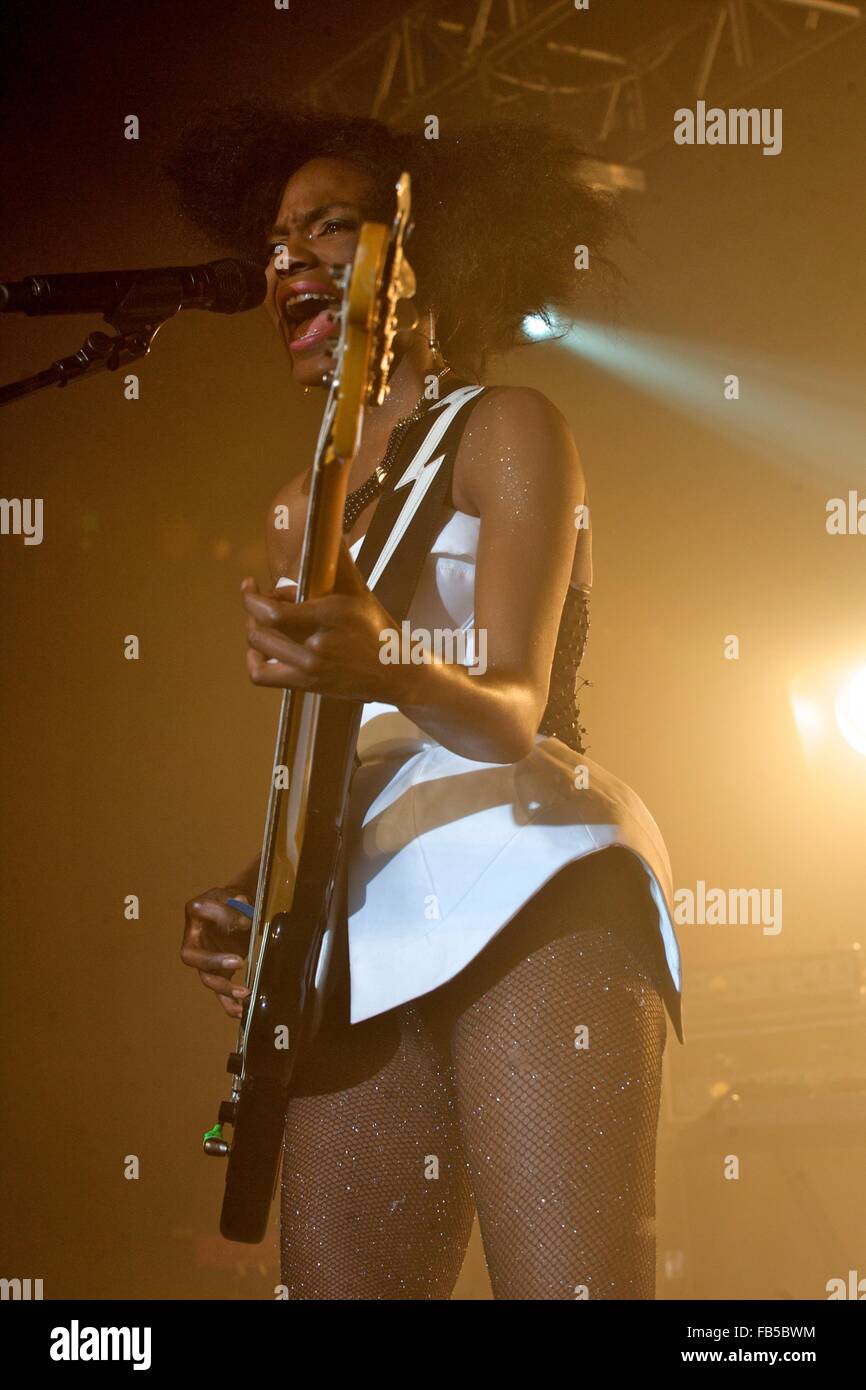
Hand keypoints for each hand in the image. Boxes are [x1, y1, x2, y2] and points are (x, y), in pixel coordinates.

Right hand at [181, 886, 252, 1018]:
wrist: (236, 909)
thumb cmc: (232, 900)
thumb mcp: (235, 894)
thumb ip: (237, 902)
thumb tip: (241, 909)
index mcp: (196, 912)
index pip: (200, 912)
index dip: (222, 915)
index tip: (246, 920)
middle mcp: (194, 938)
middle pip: (192, 956)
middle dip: (213, 961)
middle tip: (238, 962)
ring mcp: (205, 958)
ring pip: (206, 977)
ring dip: (224, 987)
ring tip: (244, 993)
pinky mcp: (217, 972)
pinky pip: (219, 991)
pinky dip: (228, 1004)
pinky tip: (240, 1012)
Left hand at [242, 538, 409, 702]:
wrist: (393, 670)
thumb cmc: (374, 627)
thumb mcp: (359, 591)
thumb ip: (340, 561)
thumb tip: (331, 528)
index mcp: (329, 616)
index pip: (272, 612)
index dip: (251, 598)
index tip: (250, 585)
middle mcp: (317, 645)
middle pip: (261, 629)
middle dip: (256, 611)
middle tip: (267, 602)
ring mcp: (311, 668)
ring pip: (259, 650)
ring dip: (254, 632)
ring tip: (264, 622)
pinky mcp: (307, 685)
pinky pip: (262, 676)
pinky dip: (254, 662)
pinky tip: (260, 651)